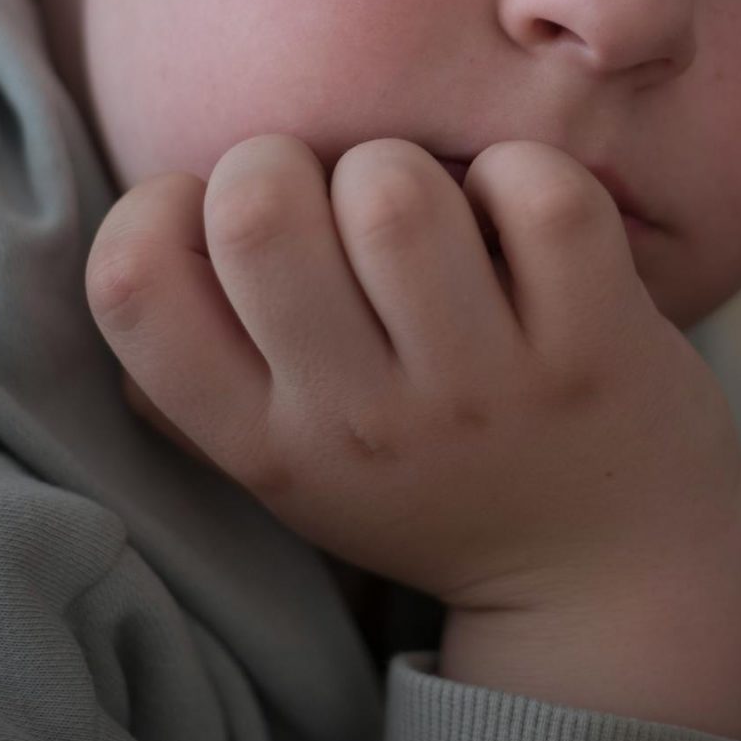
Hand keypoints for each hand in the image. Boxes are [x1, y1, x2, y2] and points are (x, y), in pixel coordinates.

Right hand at [84, 136, 740, 614]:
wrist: (609, 581)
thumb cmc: (427, 481)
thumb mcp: (291, 465)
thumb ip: (197, 383)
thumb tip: (136, 248)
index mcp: (265, 447)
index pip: (131, 287)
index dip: (153, 208)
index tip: (213, 215)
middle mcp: (360, 424)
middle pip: (257, 208)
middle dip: (283, 159)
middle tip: (328, 198)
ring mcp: (482, 388)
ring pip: (394, 188)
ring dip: (405, 165)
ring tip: (428, 212)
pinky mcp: (595, 346)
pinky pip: (536, 187)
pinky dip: (524, 173)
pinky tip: (520, 222)